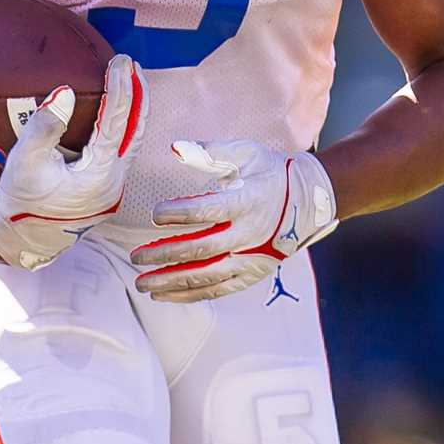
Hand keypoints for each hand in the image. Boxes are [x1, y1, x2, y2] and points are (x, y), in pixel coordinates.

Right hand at [0, 55, 147, 270]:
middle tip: (132, 66)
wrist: (21, 239)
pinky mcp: (106, 191)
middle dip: (137, 96)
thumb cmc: (20, 200)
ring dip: (133, 112)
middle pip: (135, 132)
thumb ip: (45, 126)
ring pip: (132, 143)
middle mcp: (113, 184)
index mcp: (98, 176)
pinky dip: (122, 128)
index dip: (121, 88)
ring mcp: (113, 190)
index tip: (121, 61)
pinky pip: (121, 152)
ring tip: (131, 83)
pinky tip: (116, 113)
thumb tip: (65, 92)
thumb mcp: (25, 161)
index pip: (116, 123)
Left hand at [132, 140, 337, 302]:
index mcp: (248, 201)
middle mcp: (250, 234)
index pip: (210, 211)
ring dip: (171, 281)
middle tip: (136, 256)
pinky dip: (188, 295)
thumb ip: (209, 152)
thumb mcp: (245, 153)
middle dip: (166, 254)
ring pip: (207, 276)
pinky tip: (163, 295)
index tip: (154, 214)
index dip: (180, 213)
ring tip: (142, 283)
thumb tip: (175, 149)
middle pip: (203, 249)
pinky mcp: (250, 274)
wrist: (307, 201)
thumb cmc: (267, 173)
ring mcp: (251, 258)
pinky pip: (217, 289)